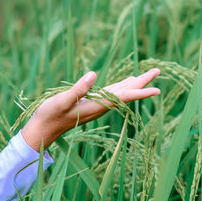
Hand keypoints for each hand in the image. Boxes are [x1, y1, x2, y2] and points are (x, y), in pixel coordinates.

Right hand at [21, 68, 160, 150]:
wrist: (44, 129)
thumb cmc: (50, 115)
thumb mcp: (61, 101)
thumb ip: (78, 89)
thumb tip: (94, 75)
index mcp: (97, 106)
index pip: (124, 97)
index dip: (141, 92)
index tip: (157, 89)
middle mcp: (101, 106)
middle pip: (127, 93)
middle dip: (142, 83)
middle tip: (158, 71)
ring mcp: (97, 105)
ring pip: (121, 92)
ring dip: (134, 84)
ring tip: (147, 76)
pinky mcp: (91, 102)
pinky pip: (112, 93)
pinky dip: (122, 86)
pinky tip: (126, 82)